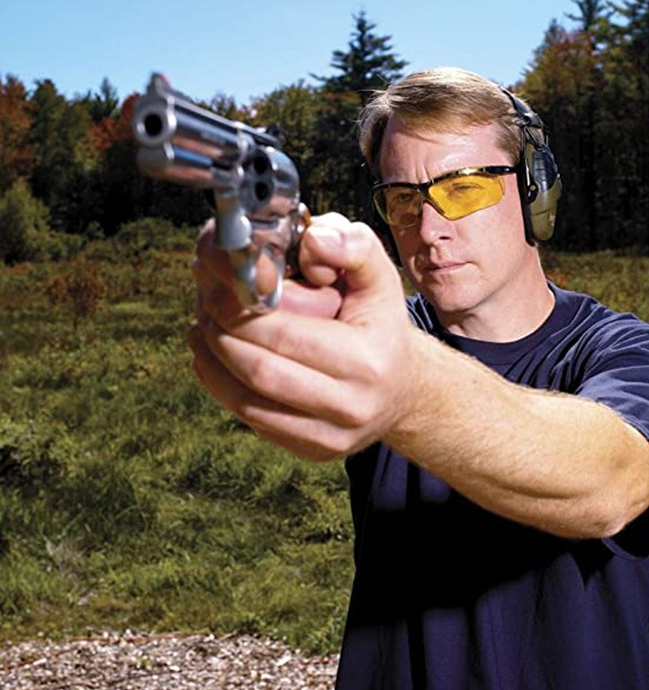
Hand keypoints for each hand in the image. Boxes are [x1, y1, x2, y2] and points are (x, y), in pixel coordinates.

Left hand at [189, 214, 414, 460]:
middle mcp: (352, 405)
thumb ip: (351, 246)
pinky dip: (224, 388)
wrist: (405, 388)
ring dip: (213, 364)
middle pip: (259, 372)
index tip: (218, 289)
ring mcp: (332, 436)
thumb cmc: (381, 326)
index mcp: (368, 360)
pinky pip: (254, 421)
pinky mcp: (314, 451)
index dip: (239, 312)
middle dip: (220, 336)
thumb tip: (313, 239)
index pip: (285, 337)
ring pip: (247, 403)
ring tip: (203, 330)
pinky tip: (216, 360)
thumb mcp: (380, 277)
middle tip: (204, 306)